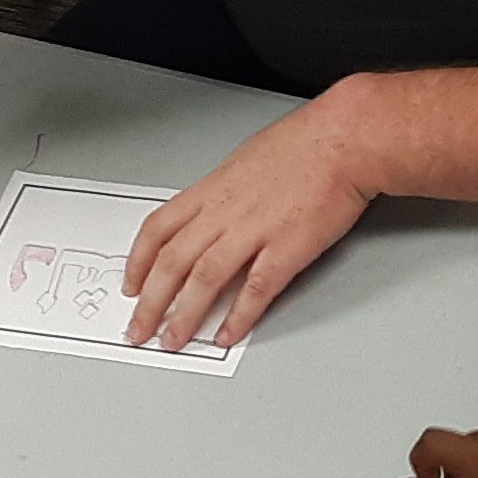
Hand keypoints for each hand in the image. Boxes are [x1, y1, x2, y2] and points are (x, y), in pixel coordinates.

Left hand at [123, 101, 375, 351]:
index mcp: (211, 190)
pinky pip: (254, 291)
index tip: (131, 283)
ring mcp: (253, 231)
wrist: (345, 138)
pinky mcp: (286, 250)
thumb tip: (209, 213)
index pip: (158, 229)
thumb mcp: (244, 161)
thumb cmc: (305, 143)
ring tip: (172, 339)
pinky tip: (226, 334)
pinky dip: (237, 317)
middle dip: (149, 302)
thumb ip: (223, 193)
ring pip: (203, 280)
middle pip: (171, 262)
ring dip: (183, 316)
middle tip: (138, 327)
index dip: (138, 262)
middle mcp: (224, 212)